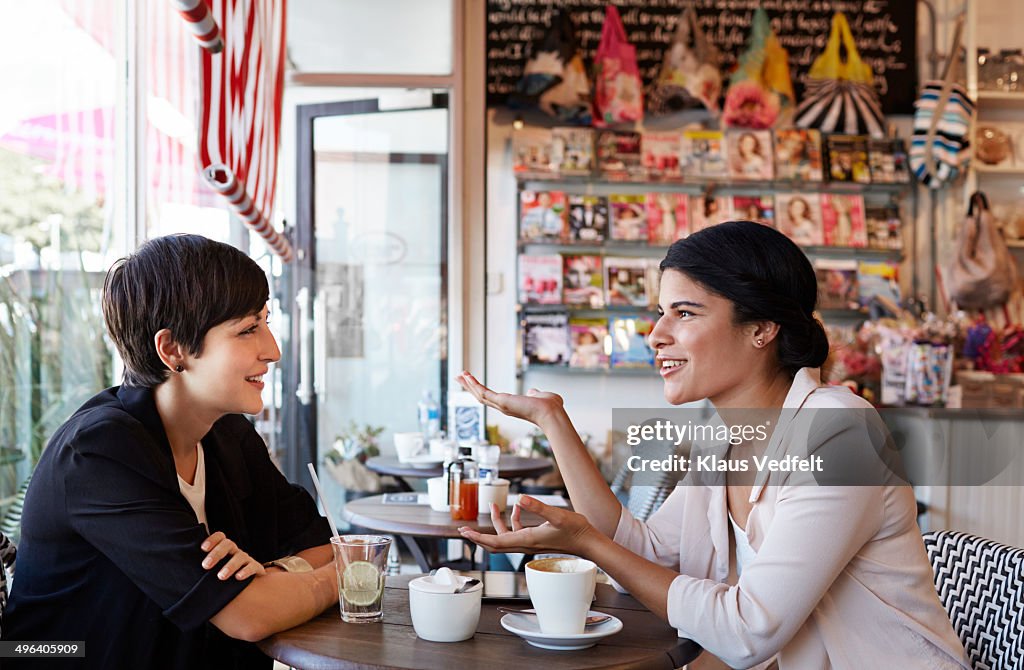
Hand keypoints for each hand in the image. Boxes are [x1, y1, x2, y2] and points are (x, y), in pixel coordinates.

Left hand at [201, 531, 265, 580]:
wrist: (245, 583)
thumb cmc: (220, 574)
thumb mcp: (212, 568)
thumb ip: (200, 566)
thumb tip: (174, 568)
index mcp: (224, 548)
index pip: (220, 536)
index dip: (212, 540)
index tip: (202, 549)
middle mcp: (235, 551)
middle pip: (228, 544)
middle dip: (216, 554)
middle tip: (205, 566)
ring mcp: (245, 559)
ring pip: (240, 556)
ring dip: (229, 565)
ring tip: (220, 576)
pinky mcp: (255, 569)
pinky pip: (252, 567)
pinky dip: (246, 571)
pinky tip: (238, 578)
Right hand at [456, 371, 564, 427]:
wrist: (552, 413)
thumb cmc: (550, 408)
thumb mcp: (540, 396)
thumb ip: (534, 394)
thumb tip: (533, 392)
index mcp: (511, 406)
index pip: (491, 398)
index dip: (480, 390)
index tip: (472, 383)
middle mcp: (503, 407)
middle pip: (481, 397)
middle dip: (469, 387)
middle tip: (459, 377)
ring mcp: (501, 406)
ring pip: (479, 395)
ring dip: (469, 384)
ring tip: (459, 375)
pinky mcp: (502, 402)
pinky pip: (484, 392)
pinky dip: (474, 384)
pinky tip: (467, 377)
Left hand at [458, 496, 594, 555]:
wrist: (587, 542)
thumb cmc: (574, 530)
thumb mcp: (556, 514)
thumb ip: (538, 506)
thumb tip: (520, 498)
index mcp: (526, 540)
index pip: (495, 542)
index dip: (478, 538)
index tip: (464, 532)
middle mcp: (525, 544)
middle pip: (494, 544)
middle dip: (478, 537)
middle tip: (464, 529)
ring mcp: (529, 542)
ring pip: (505, 536)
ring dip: (496, 522)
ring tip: (492, 505)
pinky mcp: (535, 539)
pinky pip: (517, 532)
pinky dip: (512, 520)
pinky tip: (518, 507)